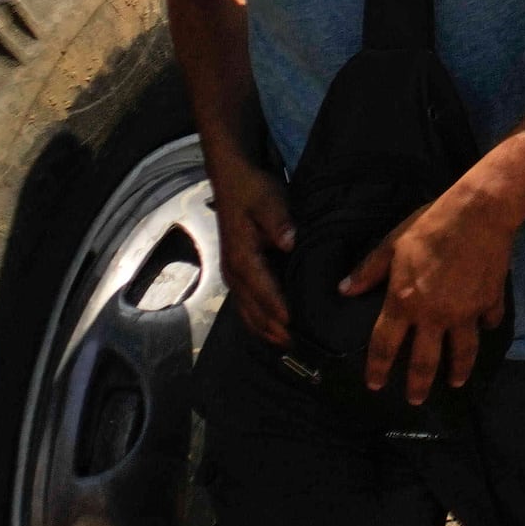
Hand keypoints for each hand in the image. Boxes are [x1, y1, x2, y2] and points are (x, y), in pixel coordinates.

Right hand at [205, 142, 295, 345]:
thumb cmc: (253, 191)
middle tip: (292, 345)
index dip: (276, 308)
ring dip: (261, 328)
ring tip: (282, 344)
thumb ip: (279, 222)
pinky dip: (254, 318)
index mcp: (242, 256)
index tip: (291, 325)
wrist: (232, 180)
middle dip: (270, 327)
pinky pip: (243, 302)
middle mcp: (233, 270)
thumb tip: (289, 242)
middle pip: (251, 307)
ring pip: (245, 309)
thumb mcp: (268, 200)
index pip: (262, 288)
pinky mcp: (235, 271)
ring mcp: (231, 273)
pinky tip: (268, 328)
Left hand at [352, 176, 518, 401]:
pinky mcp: (489, 302)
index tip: (375, 384)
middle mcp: (434, 316)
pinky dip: (487, 327)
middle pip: (425, 362)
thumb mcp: (392, 243)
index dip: (378, 368)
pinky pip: (489, 322)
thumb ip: (369, 271)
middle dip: (419, 386)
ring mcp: (465, 313)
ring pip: (462, 353)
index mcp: (404, 302)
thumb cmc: (431, 224)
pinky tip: (487, 329)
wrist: (479, 212)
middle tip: (416, 401)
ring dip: (458, 370)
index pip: (385, 345)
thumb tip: (344, 291)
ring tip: (456, 382)